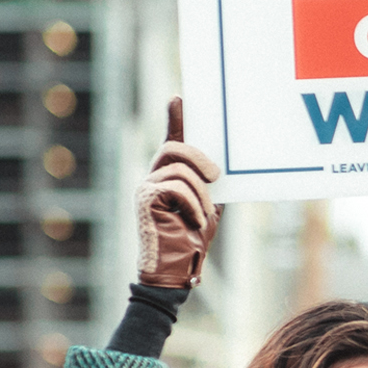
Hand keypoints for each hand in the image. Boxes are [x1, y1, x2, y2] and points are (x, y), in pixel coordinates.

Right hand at [134, 97, 220, 287]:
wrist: (175, 270)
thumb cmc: (190, 241)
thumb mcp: (208, 208)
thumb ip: (210, 187)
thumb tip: (222, 169)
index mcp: (169, 176)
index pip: (171, 141)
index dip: (175, 118)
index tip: (180, 97)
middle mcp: (153, 177)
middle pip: (174, 147)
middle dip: (199, 157)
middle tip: (216, 176)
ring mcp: (146, 187)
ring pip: (180, 170)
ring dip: (201, 193)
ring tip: (202, 215)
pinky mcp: (145, 199)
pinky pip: (177, 188)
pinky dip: (193, 205)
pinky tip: (193, 221)